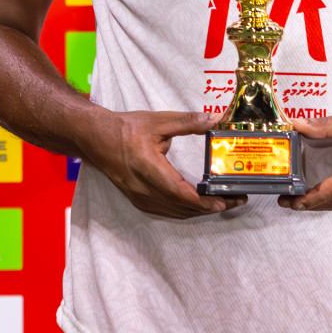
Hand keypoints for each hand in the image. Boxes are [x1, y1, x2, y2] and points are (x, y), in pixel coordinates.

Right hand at [81, 110, 244, 218]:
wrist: (96, 139)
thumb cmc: (124, 129)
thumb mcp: (157, 120)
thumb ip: (187, 122)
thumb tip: (212, 120)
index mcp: (148, 168)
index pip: (179, 192)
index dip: (203, 201)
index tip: (224, 200)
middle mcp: (143, 189)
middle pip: (182, 207)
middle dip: (211, 207)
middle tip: (235, 200)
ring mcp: (140, 198)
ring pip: (176, 213)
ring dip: (200, 211)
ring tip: (223, 202)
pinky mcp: (139, 200)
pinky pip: (167, 212)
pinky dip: (186, 210)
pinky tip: (198, 204)